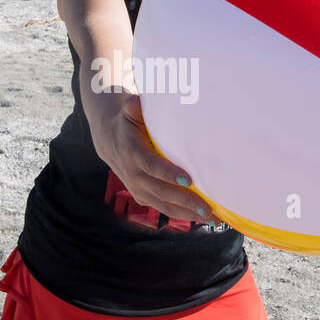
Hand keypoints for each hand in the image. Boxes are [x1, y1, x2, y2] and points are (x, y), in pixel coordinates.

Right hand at [95, 94, 219, 224]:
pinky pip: (163, 208)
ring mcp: (138, 189)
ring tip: (211, 218)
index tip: (189, 179)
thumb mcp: (128, 112)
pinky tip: (201, 218)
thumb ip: (134, 108)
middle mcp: (134, 175)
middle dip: (185, 200)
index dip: (168, 173)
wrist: (109, 141)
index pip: (151, 166)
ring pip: (163, 204)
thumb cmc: (129, 123)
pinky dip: (182, 215)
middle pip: (161, 191)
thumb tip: (136, 101)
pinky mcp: (143, 197)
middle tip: (208, 208)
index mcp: (132, 153)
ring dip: (187, 213)